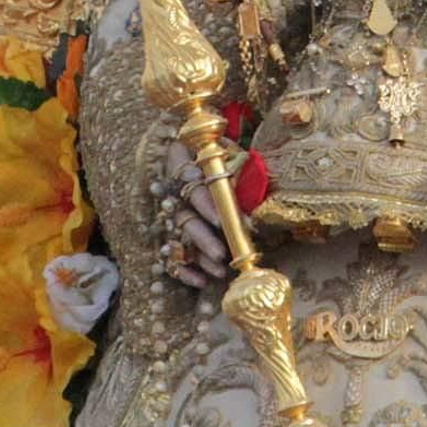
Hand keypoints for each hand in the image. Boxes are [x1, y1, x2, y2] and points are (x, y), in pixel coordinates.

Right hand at [162, 141, 227, 287]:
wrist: (202, 144)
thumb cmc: (222, 150)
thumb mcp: (231, 154)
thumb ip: (241, 174)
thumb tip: (255, 209)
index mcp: (182, 157)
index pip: (187, 180)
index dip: (204, 202)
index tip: (222, 220)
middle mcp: (173, 185)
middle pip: (183, 214)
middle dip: (203, 237)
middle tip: (221, 254)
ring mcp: (171, 208)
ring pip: (180, 234)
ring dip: (198, 254)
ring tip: (219, 270)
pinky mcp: (172, 228)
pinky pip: (172, 251)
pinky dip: (185, 269)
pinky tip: (201, 282)